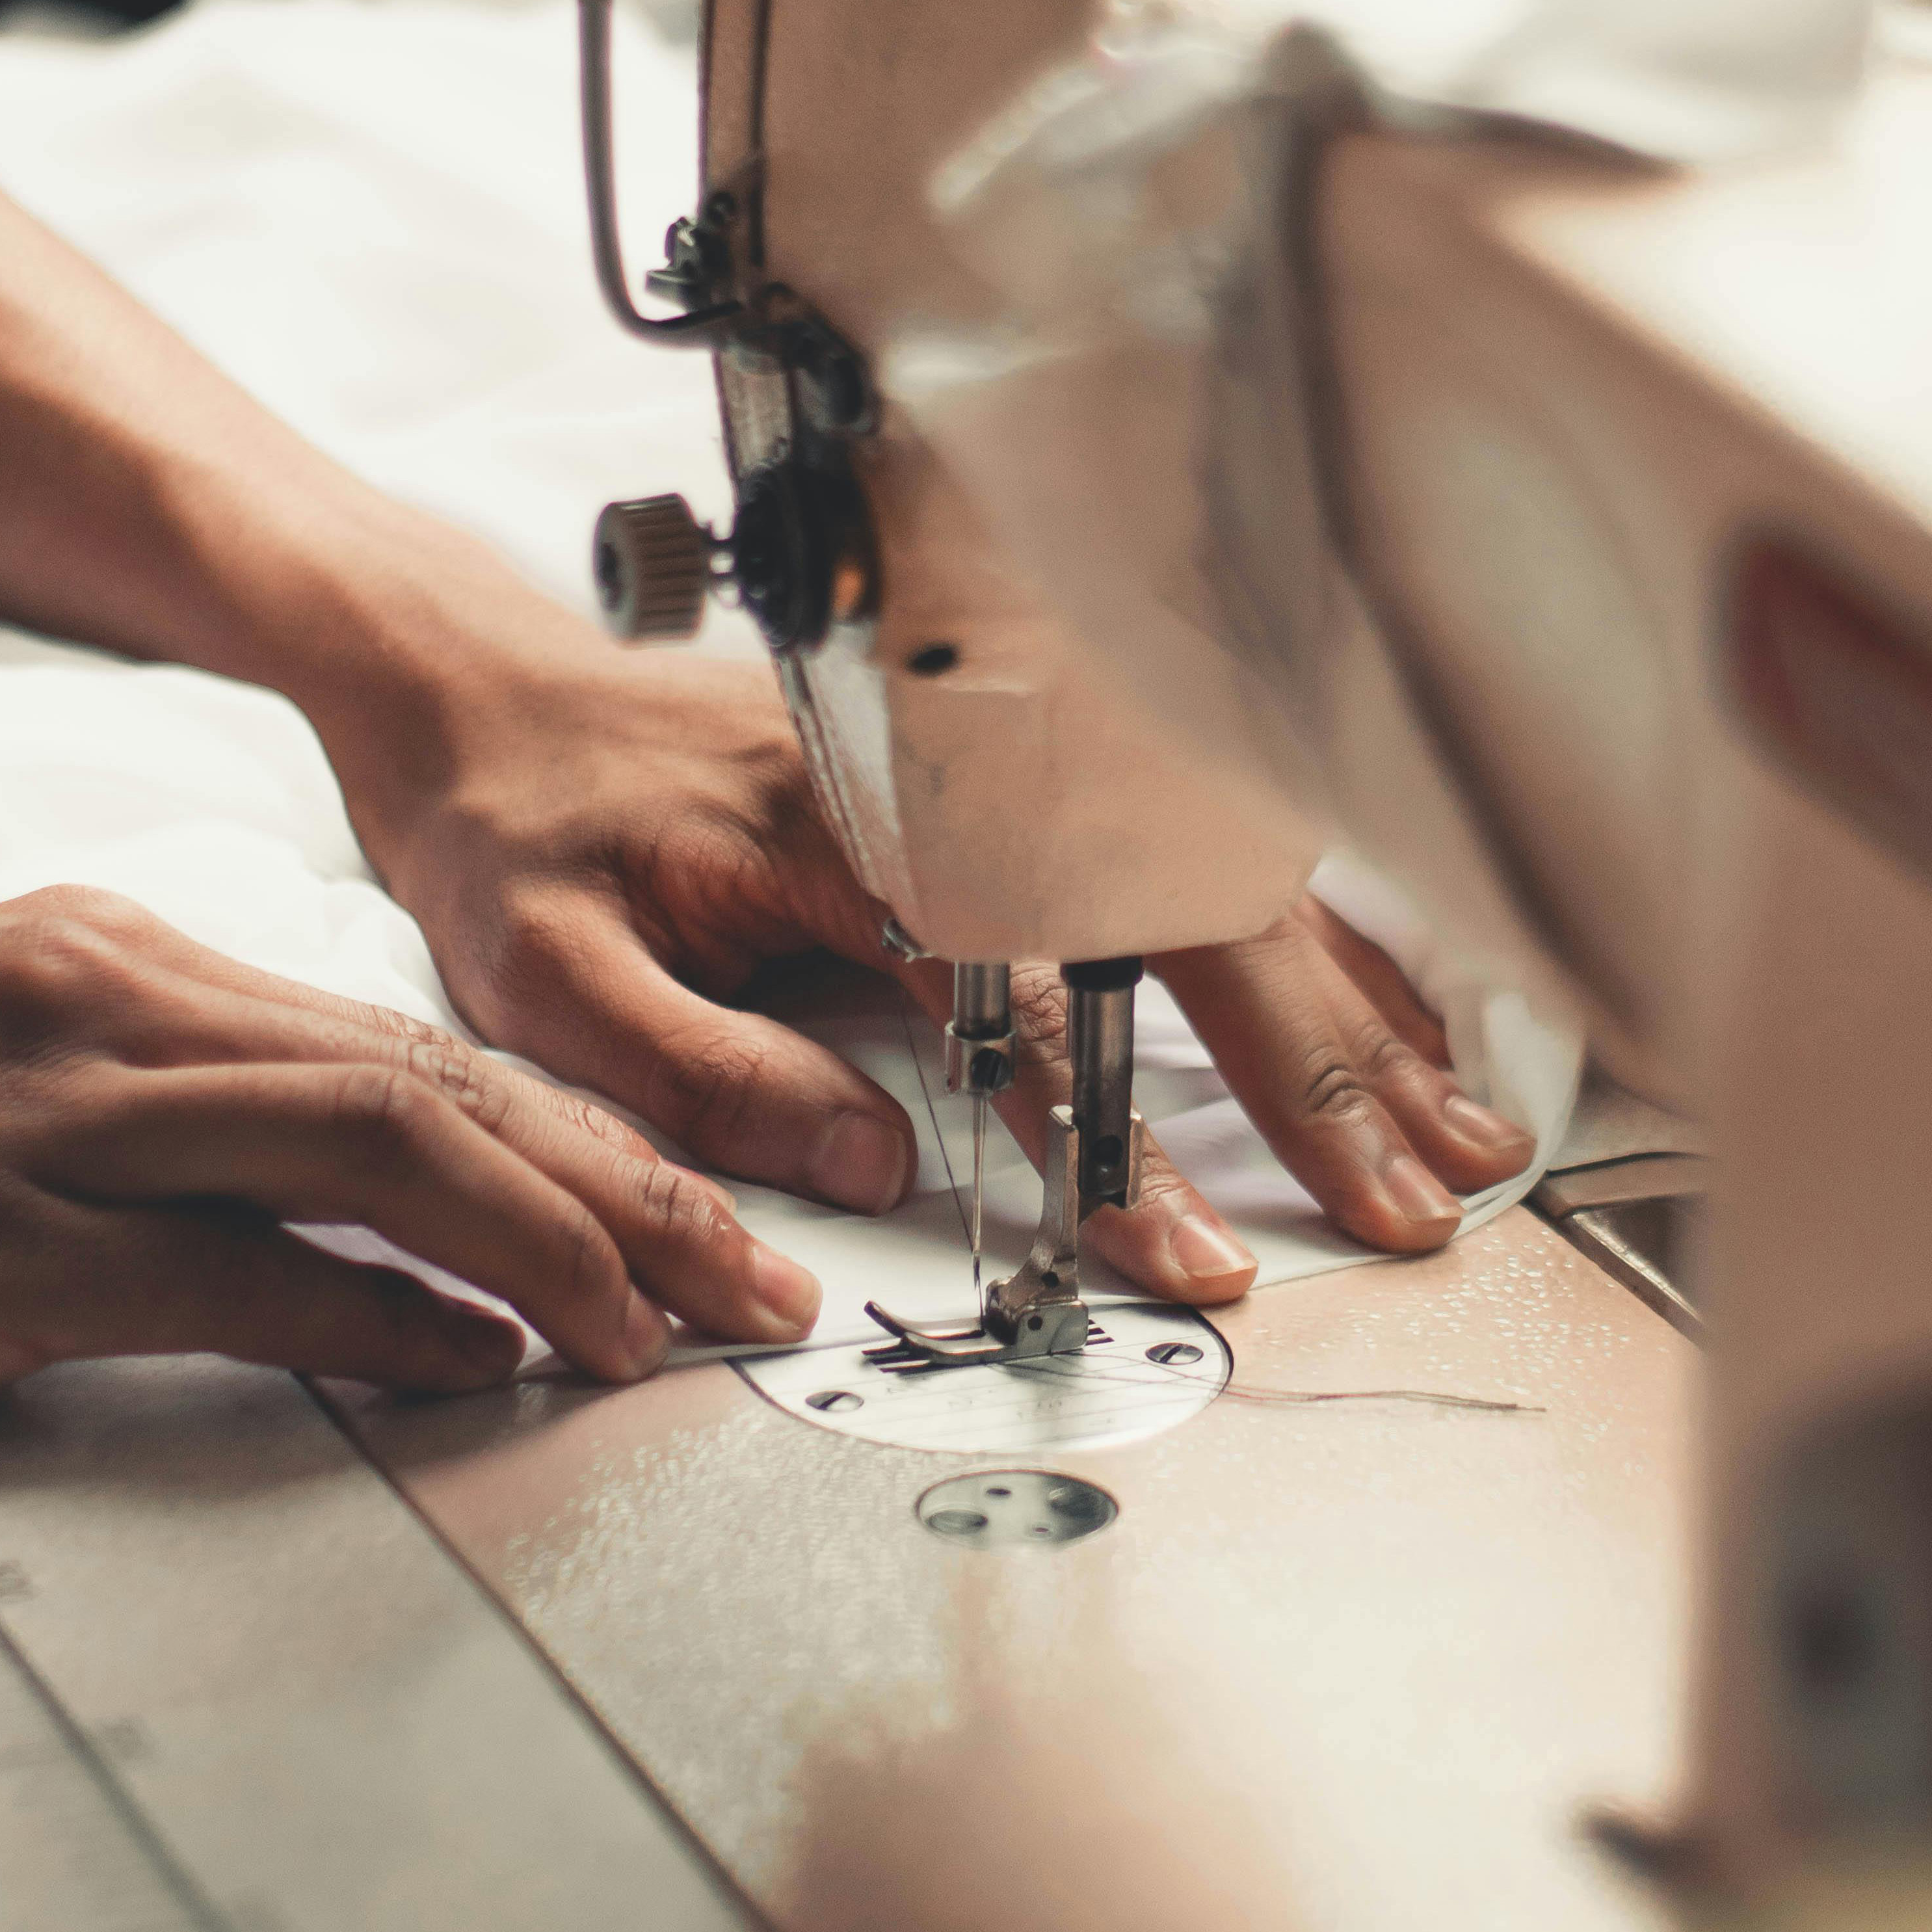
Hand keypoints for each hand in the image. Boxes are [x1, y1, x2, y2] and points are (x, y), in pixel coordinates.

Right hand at [0, 889, 823, 1441]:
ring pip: (374, 1149)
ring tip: (657, 1325)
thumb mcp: (8, 1063)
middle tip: (752, 1277)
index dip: (590, 1132)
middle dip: (630, 1183)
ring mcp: (54, 1124)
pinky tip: (469, 1368)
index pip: (422, 1046)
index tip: (698, 1206)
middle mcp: (117, 1016)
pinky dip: (373, 1321)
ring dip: (550, 1242)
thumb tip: (369, 1216)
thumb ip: (187, 1115)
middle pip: (440, 1085)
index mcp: (129, 964)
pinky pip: (231, 1274)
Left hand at [348, 634, 1536, 1306]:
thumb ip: (710, 1075)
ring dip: (1347, 993)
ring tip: (1451, 1107)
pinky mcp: (1002, 767)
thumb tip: (875, 1169)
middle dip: (1320, 1063)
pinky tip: (1375, 991)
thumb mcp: (553, 975)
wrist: (480, 682)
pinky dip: (1296, 924)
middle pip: (1187, 921)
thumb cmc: (515, 822)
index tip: (1198, 1249)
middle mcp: (952, 782)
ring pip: (1216, 875)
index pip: (1039, 1006)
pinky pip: (1184, 844)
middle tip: (1413, 1192)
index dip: (1128, 1147)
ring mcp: (992, 761)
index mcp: (853, 835)